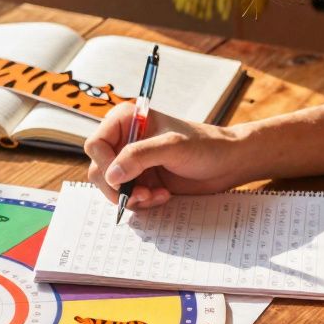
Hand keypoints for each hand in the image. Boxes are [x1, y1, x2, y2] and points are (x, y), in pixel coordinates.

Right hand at [83, 102, 248, 208]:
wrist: (227, 164)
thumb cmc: (205, 146)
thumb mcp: (172, 147)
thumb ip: (139, 157)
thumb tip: (111, 175)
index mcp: (127, 120)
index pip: (96, 144)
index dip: (105, 165)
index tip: (123, 179)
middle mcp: (125, 140)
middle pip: (99, 169)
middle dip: (119, 187)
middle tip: (142, 194)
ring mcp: (133, 162)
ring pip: (112, 187)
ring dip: (132, 197)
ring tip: (156, 195)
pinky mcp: (142, 180)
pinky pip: (128, 197)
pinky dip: (142, 202)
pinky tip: (162, 196)